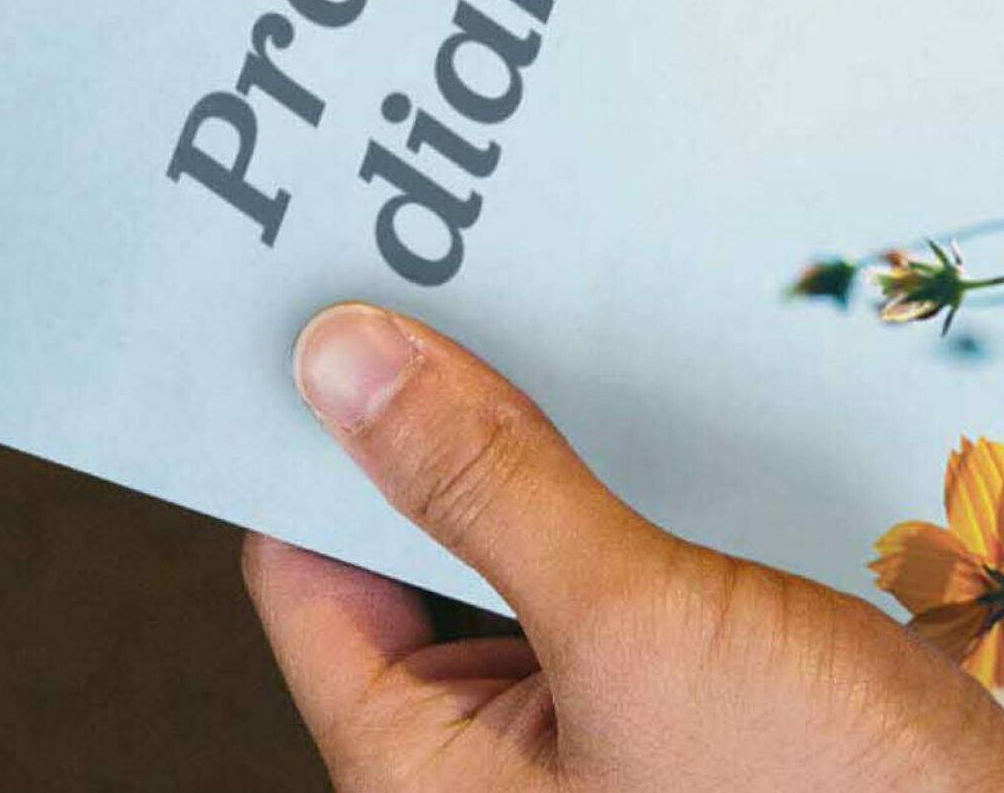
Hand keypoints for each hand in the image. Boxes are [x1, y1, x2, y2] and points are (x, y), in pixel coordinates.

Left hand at [245, 304, 1003, 792]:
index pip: (306, 574)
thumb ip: (490, 490)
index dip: (310, 434)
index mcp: (422, 782)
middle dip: (453, 424)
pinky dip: (652, 503)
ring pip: (540, 563)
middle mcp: (493, 777)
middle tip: (473, 263)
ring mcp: (600, 753)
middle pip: (420, 561)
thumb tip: (344, 366)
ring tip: (593, 314)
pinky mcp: (696, 728)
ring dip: (568, 454)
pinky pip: (636, 591)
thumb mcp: (638, 623)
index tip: (333, 292)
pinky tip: (695, 414)